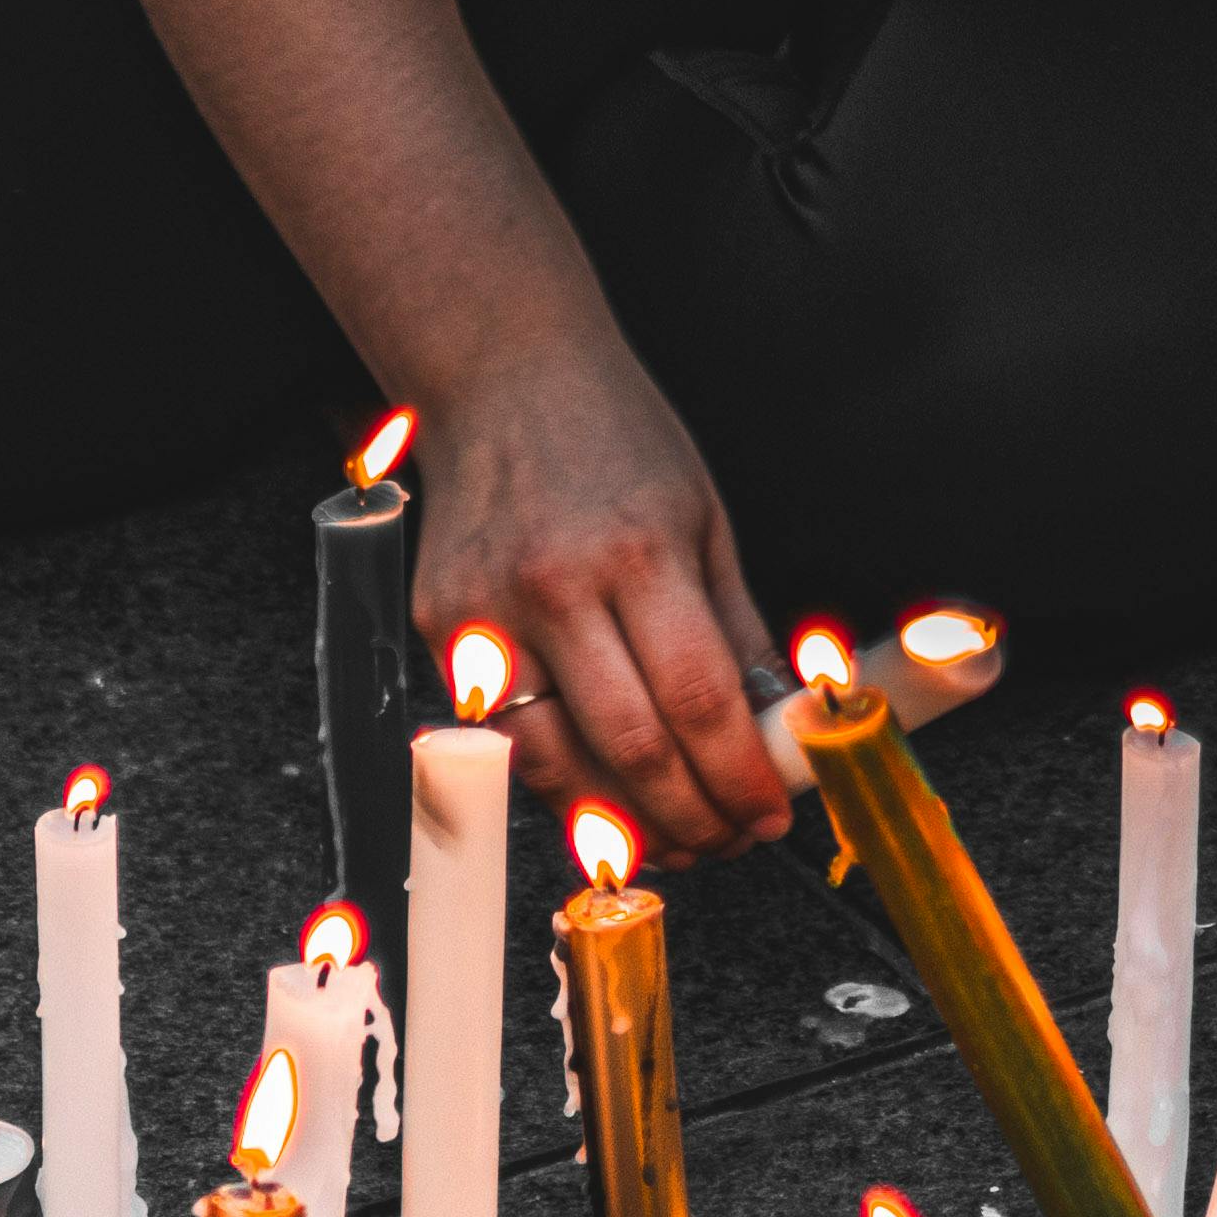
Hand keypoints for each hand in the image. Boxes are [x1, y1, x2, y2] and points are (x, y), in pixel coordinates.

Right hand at [413, 335, 801, 863]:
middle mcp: (554, 590)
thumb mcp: (703, 518)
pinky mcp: (440, 629)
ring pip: (555, 764)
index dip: (740, 776)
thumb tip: (776, 727)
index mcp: (638, 554)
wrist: (501, 374)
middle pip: (630, 747)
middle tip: (730, 841)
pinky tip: (605, 799)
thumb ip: (736, 629)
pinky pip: (505, 735)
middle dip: (692, 817)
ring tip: (675, 841)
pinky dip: (559, 782)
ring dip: (622, 824)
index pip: (698, 701)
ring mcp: (485, 614)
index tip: (771, 814)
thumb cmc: (614, 438)